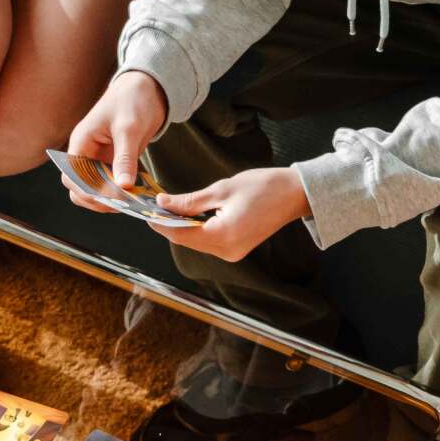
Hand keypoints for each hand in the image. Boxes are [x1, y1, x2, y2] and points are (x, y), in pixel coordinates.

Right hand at [66, 71, 169, 203]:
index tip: (109, 198)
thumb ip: (125, 157)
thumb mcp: (129, 128)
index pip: (71, 177)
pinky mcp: (114, 162)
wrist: (148, 88)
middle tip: (122, 204)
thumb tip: (123, 185)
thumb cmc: (133, 99)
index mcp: (81, 142)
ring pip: (95, 190)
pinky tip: (137, 195)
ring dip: (110, 199)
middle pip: (79, 188)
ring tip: (132, 201)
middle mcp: (86, 153)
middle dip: (97, 200)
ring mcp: (100, 159)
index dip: (86, 192)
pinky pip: (113, 184)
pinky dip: (122, 192)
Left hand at [146, 167, 310, 260]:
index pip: (180, 234)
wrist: (293, 194)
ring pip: (196, 242)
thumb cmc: (262, 187)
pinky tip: (190, 216)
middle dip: (169, 225)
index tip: (145, 211)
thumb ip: (189, 201)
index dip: (160, 223)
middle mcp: (226, 251)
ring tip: (169, 208)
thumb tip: (163, 203)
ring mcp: (233, 253)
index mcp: (222, 236)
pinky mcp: (236, 250)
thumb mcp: (222, 189)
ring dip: (182, 227)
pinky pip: (209, 242)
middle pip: (187, 240)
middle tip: (155, 206)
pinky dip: (197, 230)